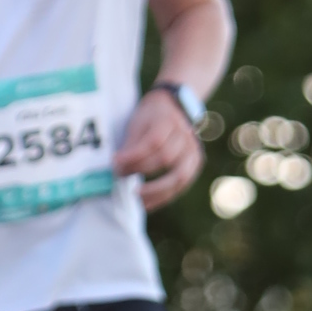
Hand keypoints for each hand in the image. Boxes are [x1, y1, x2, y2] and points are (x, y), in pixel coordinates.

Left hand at [113, 86, 201, 211]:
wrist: (175, 107)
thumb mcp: (138, 122)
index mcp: (169, 120)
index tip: (115, 164)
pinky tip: (147, 203)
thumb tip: (119, 169)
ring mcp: (194, 151)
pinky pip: (181, 186)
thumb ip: (131, 145)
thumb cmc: (151, 117)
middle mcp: (186, 135)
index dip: (134, 156)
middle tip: (121, 178)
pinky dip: (163, 197)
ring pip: (179, 177)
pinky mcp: (195, 165)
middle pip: (166, 159)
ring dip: (155, 192)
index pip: (154, 142)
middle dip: (141, 171)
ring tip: (135, 198)